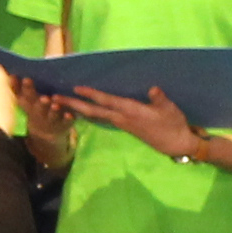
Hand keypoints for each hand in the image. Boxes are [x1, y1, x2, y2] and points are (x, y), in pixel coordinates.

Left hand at [63, 78, 204, 161]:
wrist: (177, 144)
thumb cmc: (174, 125)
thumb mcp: (170, 110)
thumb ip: (159, 99)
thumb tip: (153, 89)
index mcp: (131, 112)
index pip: (107, 102)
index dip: (91, 95)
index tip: (75, 88)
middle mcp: (122, 119)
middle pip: (93, 111)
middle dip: (73, 104)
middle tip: (54, 99)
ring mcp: (123, 124)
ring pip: (96, 116)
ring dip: (78, 109)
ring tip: (62, 103)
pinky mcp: (126, 127)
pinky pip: (103, 119)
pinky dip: (90, 113)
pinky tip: (83, 111)